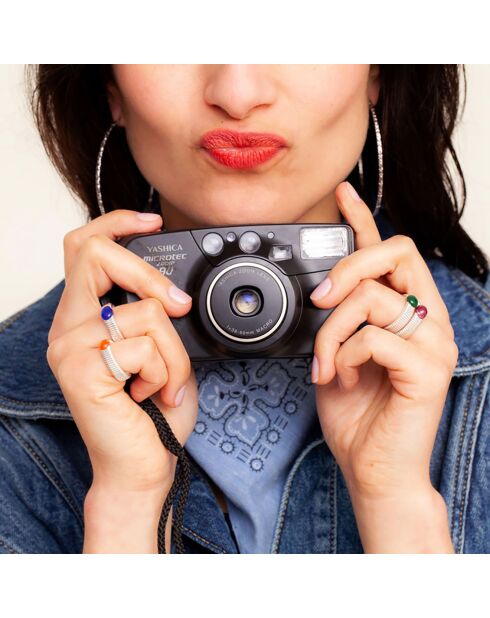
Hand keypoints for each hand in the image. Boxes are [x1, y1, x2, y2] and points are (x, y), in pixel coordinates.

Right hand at [47, 210, 198, 498]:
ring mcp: (70, 348)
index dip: (115, 223)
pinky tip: (154, 396)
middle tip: (179, 308)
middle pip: (96, 255)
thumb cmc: (152, 412)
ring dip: (174, 353)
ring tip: (165, 383)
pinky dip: (169, 373)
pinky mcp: (83, 371)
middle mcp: (69, 328)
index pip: (82, 248)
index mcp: (84, 318)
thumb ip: (152, 314)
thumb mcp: (158, 350)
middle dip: (150, 276)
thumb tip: (171, 291)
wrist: (143, 466)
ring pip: (145, 311)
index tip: (151, 219)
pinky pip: (146, 346)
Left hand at [310, 182, 457, 550]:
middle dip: (347, 267)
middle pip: (394, 254)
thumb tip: (319, 292)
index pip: (389, 253)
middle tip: (320, 299)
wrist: (374, 469)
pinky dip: (344, 355)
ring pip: (373, 297)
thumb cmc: (358, 415)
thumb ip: (338, 320)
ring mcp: (433, 343)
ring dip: (332, 329)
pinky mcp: (428, 369)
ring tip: (325, 363)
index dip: (364, 219)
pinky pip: (374, 336)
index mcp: (406, 312)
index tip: (343, 194)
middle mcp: (428, 319)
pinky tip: (341, 378)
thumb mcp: (338, 355)